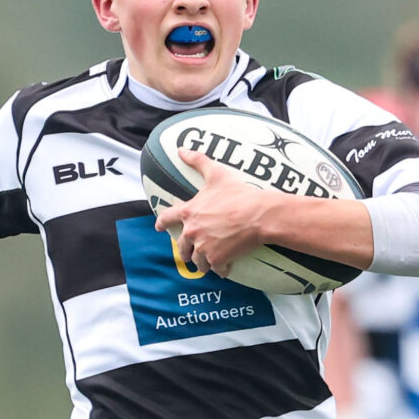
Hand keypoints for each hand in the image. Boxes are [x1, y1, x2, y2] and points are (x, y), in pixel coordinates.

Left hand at [153, 151, 272, 276]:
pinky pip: (214, 269)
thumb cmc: (239, 193)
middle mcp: (192, 232)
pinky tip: (225, 267)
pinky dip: (219, 269)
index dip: (161, 223)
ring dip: (202, 261)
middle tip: (190, 252)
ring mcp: (203, 247)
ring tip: (209, 261)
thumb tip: (181, 149)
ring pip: (197, 261)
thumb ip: (198, 161)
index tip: (159, 228)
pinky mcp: (216, 260)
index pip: (167, 219)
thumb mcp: (217, 174)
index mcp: (189, 212)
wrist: (259, 214)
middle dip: (186, 250)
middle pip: (182, 247)